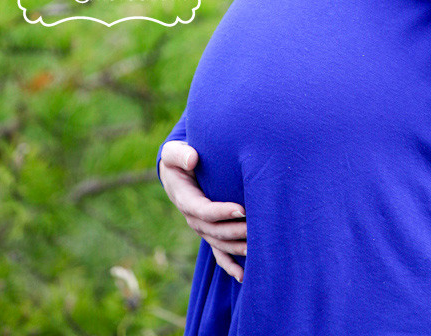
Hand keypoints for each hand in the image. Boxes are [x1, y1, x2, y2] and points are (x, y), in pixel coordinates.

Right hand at [159, 140, 246, 282]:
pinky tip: (243, 276)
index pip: (203, 210)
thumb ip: (181, 154)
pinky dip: (229, 265)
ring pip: (219, 243)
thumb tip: (192, 159)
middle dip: (235, 231)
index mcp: (185, 200)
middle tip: (256, 227)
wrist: (177, 173)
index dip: (221, 212)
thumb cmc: (179, 159)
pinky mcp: (209, 232)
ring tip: (257, 246)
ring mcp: (201, 228)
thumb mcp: (173, 153)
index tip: (241, 209)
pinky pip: (218, 253)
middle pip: (214, 231)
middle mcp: (193, 218)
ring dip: (236, 247)